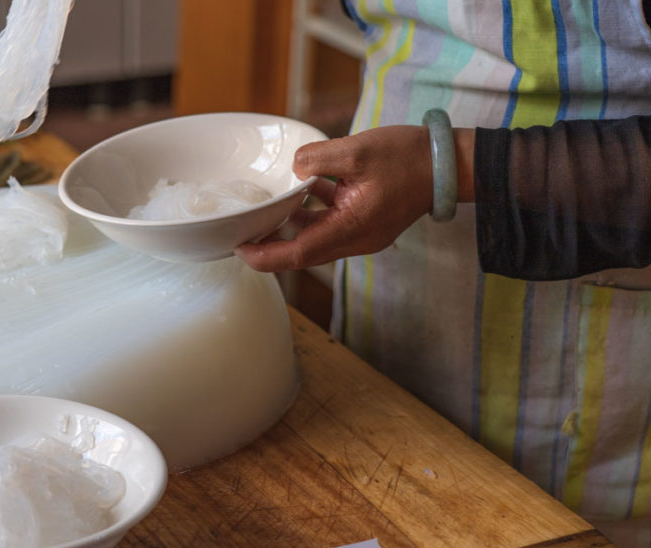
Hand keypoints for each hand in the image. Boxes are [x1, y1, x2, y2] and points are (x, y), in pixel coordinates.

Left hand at [234, 125, 471, 271]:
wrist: (449, 163)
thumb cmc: (408, 157)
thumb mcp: (357, 150)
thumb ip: (318, 158)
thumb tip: (294, 168)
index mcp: (351, 229)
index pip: (298, 254)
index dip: (265, 256)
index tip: (239, 248)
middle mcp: (355, 240)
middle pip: (302, 252)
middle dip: (271, 244)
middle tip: (241, 231)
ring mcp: (361, 233)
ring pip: (315, 236)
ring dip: (291, 225)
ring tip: (264, 210)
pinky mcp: (365, 222)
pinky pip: (330, 223)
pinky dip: (313, 212)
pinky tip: (302, 190)